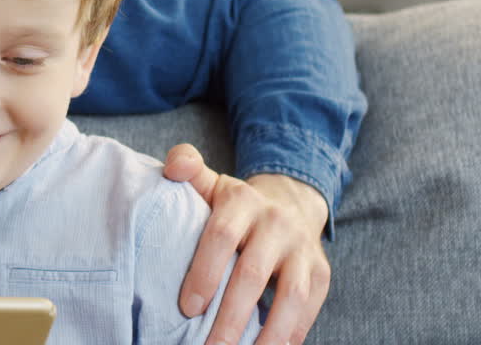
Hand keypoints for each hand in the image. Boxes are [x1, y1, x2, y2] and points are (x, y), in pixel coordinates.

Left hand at [164, 143, 330, 344]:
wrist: (290, 201)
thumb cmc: (234, 203)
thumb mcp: (210, 181)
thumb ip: (187, 167)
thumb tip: (173, 166)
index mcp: (242, 202)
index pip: (222, 236)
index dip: (204, 272)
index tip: (187, 308)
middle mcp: (276, 224)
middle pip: (253, 274)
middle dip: (230, 316)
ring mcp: (302, 250)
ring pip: (291, 297)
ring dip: (268, 334)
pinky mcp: (321, 273)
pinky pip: (311, 309)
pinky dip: (293, 335)